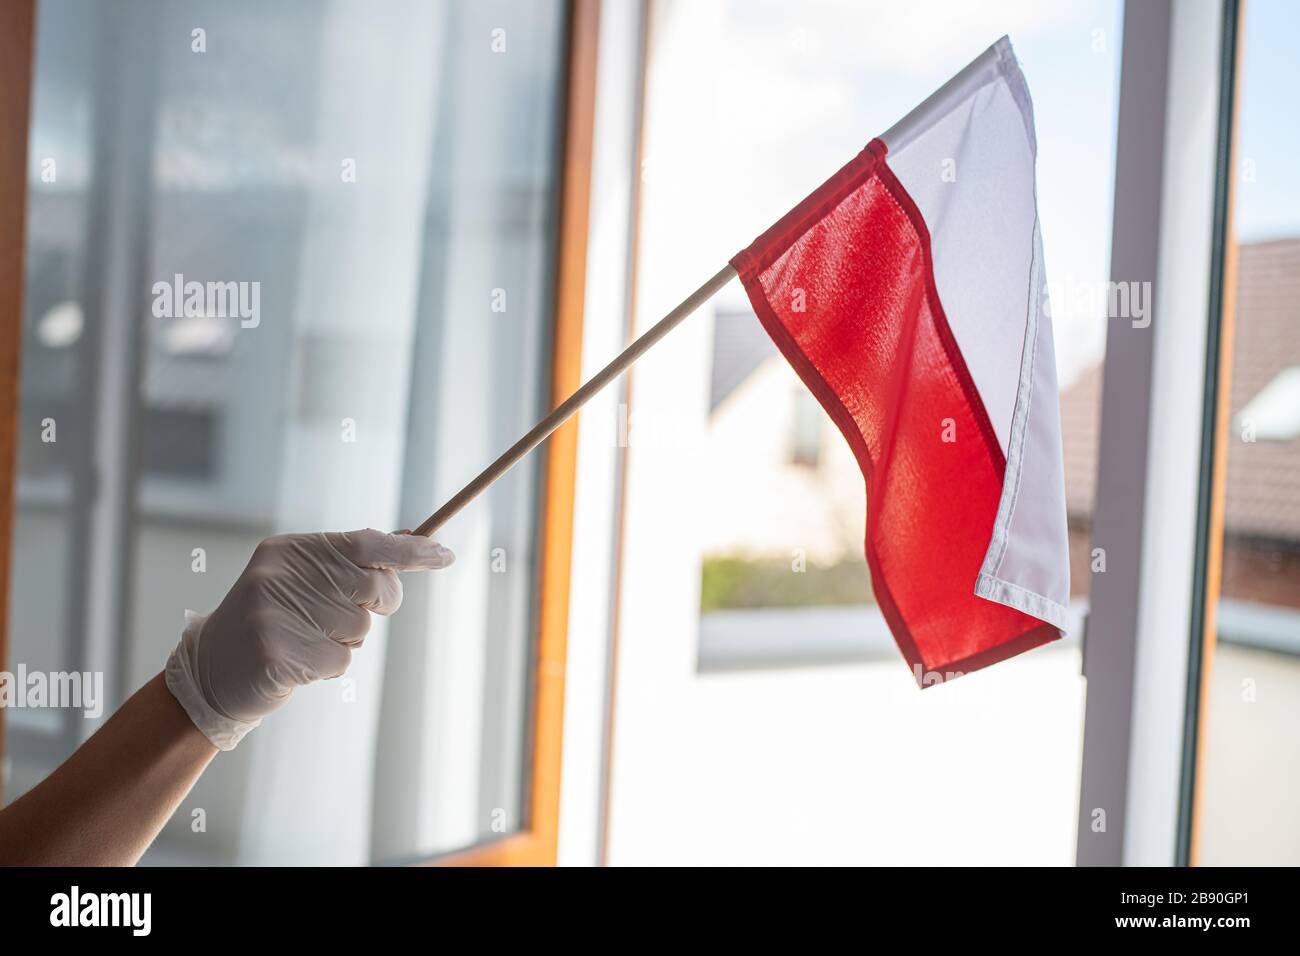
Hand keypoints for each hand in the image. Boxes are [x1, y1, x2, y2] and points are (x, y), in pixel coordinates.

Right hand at [165, 529, 453, 749]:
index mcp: (290, 550)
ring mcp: (274, 615)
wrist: (214, 671)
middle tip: (346, 617)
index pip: (366, 543)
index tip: (446, 555)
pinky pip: (341, 661)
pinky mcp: (276, 655)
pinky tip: (298, 664)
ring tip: (307, 640)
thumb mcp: (305, 580)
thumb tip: (411, 540)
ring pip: (359, 629)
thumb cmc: (275, 621)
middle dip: (378, 605)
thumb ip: (350, 562)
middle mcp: (280, 576)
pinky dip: (329, 668)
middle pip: (373, 587)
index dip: (411, 551)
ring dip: (345, 641)